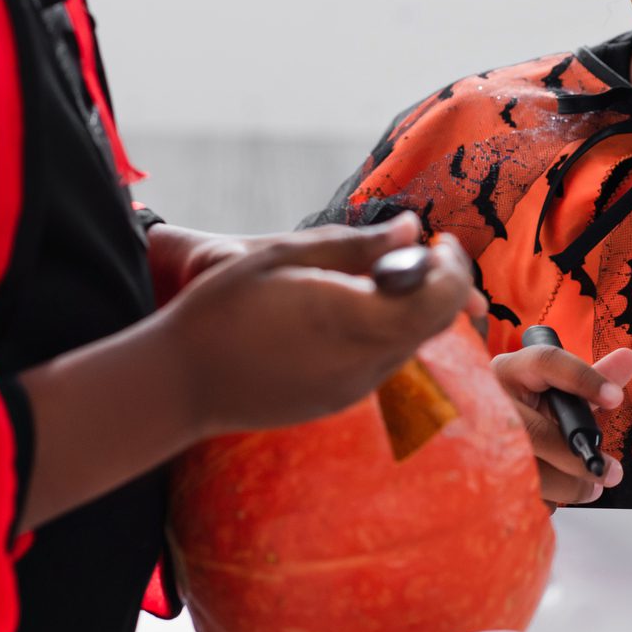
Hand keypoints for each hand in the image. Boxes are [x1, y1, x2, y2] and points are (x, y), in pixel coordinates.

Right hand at [165, 227, 478, 436]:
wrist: (180, 382)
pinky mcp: (339, 402)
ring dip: (412, 309)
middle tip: (424, 254)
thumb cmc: (223, 307)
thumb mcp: (283, 256)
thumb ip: (356, 245)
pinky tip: (351, 313)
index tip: (437, 242)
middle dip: (439, 285)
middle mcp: (364, 363)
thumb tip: (410, 229)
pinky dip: (386, 333)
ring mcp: (353, 389)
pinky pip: (383, 363)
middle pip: (434, 325)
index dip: (451, 268)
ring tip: (381, 279)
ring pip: (411, 345)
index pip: (439, 299)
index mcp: (354, 320)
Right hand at [492, 344, 631, 505]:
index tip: (616, 398)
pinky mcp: (476, 473)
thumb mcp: (557, 393)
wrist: (479, 434)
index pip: (545, 363)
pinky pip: (515, 493)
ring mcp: (475, 438)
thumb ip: (593, 380)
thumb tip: (629, 359)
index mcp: (510, 370)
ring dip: (566, 485)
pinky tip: (555, 497)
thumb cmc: (526, 409)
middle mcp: (488, 399)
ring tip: (591, 488)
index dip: (583, 378)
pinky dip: (544, 500)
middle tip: (610, 471)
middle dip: (576, 458)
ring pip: (524, 468)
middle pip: (534, 431)